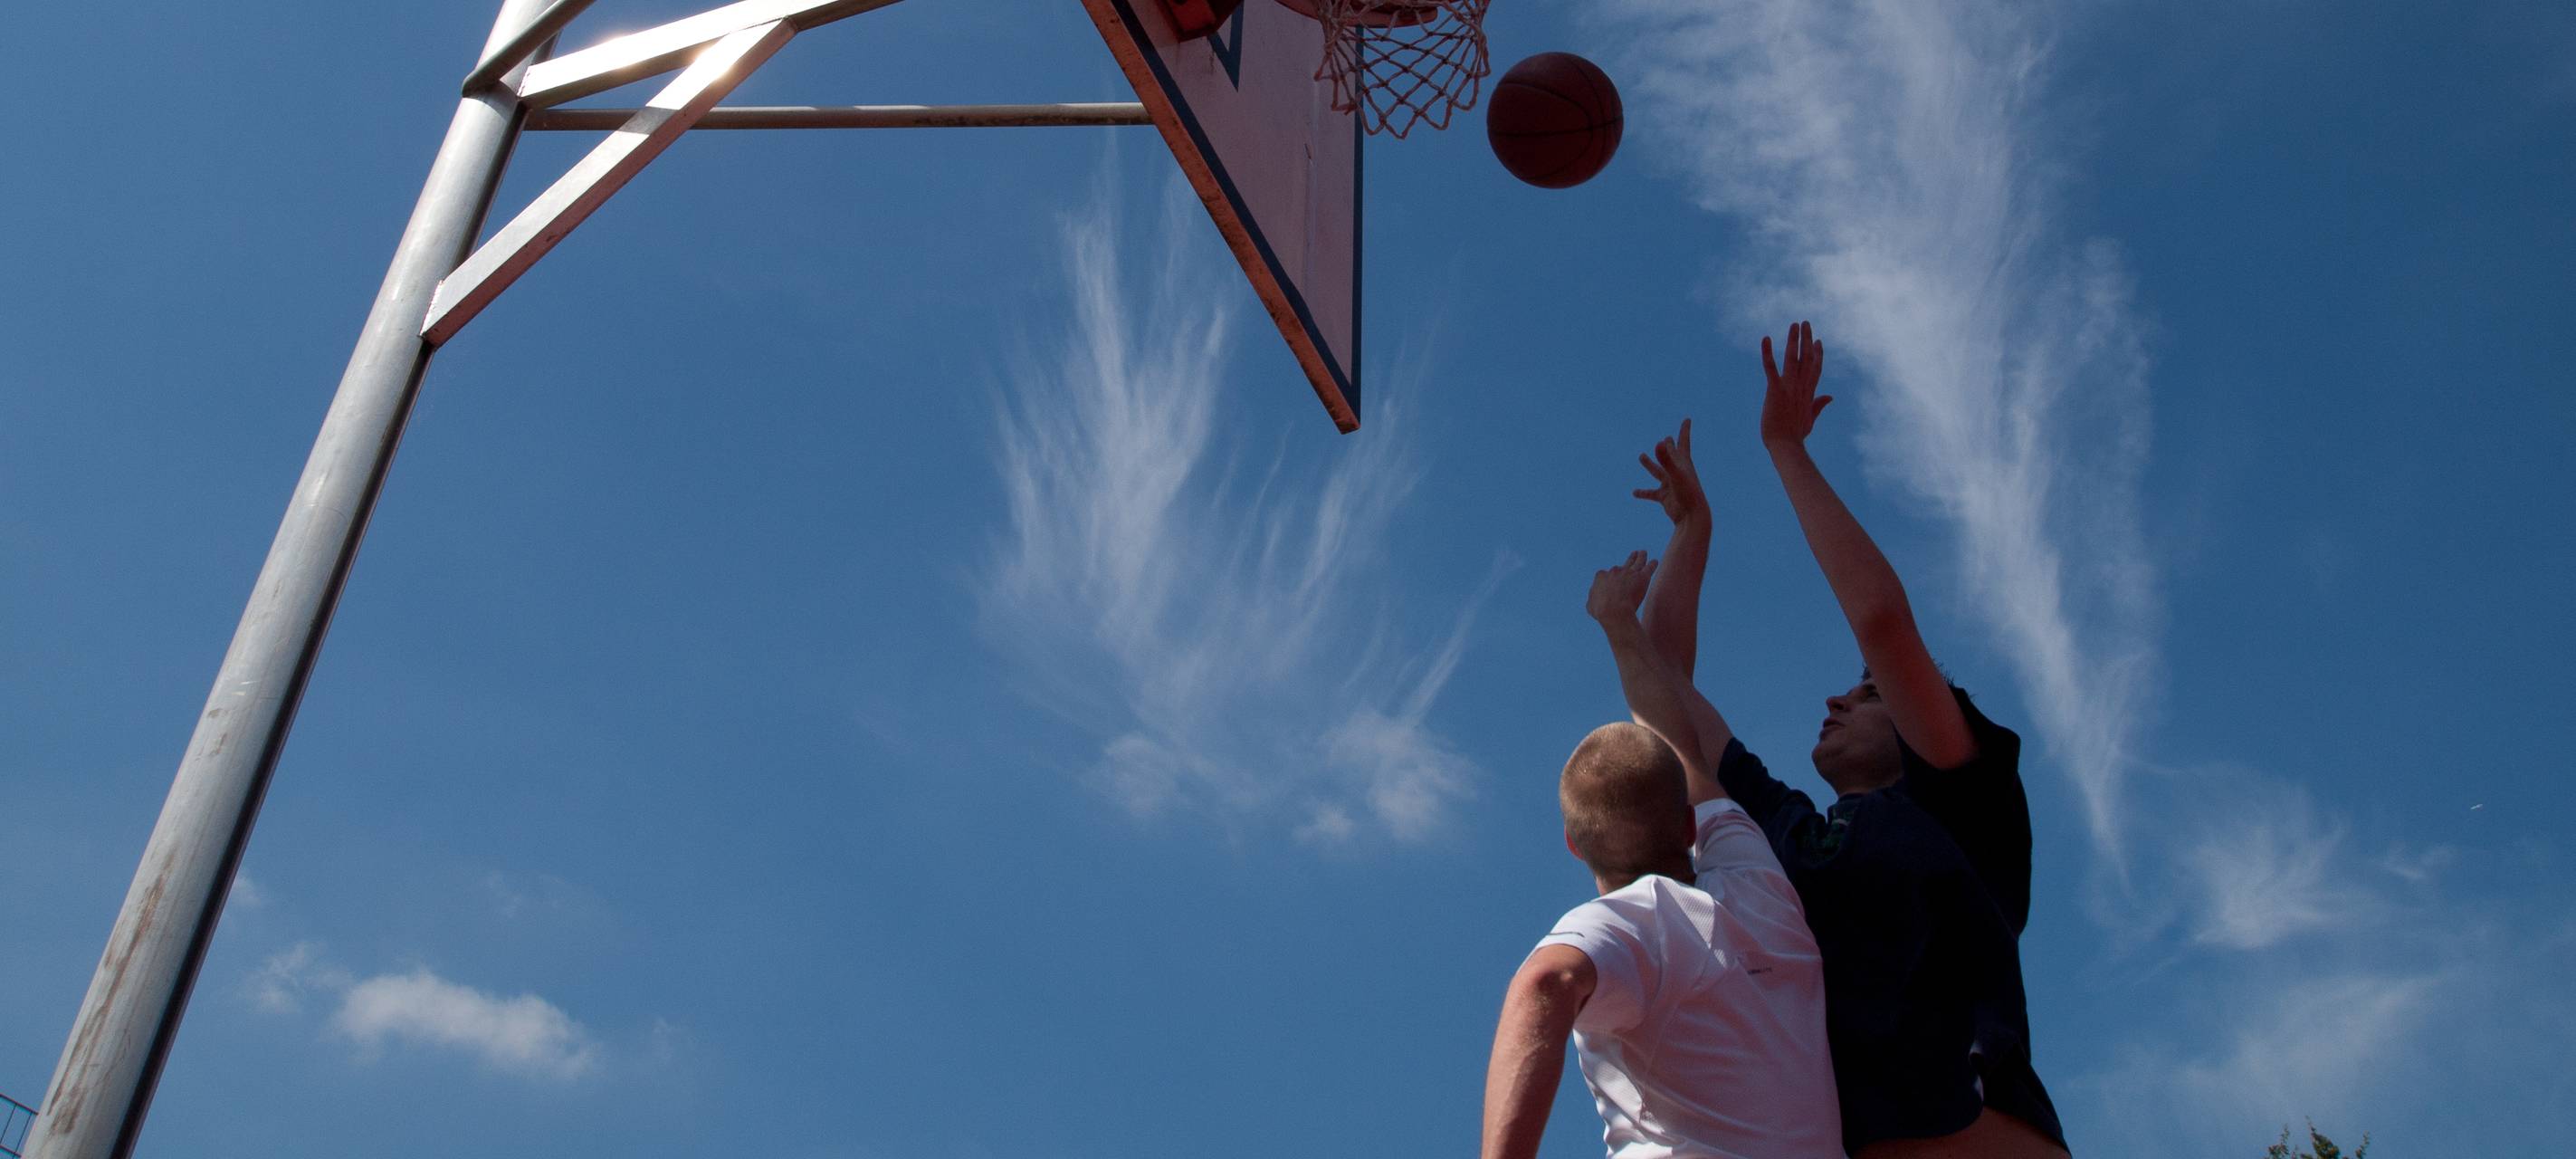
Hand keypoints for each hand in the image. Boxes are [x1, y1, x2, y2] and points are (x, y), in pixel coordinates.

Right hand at [1587, 551, 1656, 624]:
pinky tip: (1655, 562)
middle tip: (1633, 555)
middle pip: (1623, 565)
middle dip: (1629, 560)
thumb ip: (1593, 600)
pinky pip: (1649, 568)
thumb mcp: (1591, 606)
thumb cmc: (1600, 610)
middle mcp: (1615, 571)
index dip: (1610, 578)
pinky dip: (1652, 564)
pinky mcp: (1642, 578)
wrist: (1613, 610)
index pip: (1606, 574)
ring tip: (1643, 553)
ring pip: (1637, 562)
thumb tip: (1593, 601)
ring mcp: (1629, 573)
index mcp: (1602, 576)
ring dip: (1641, 556)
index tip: (1613, 583)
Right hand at [1632, 418, 1708, 527]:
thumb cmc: (1687, 493)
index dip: (1685, 430)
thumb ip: (1666, 459)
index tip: (1687, 419)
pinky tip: (1634, 492)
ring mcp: (1671, 484)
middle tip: (1667, 439)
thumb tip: (1659, 442)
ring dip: (1650, 464)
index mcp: (1683, 463)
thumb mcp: (1675, 474)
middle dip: (1669, 447)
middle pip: (1672, 455)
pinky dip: (1643, 492)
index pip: (1683, 442)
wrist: (1692, 516)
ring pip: (1658, 472)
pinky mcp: (1665, 497)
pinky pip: (1652, 493)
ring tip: (1641, 456)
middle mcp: (1677, 472)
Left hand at [1758, 320, 1832, 446]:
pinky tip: (1766, 338)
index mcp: (1808, 393)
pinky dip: (1768, 353)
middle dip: (1807, 340)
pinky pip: (1771, 368)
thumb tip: (1830, 397)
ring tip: (1795, 324)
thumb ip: (1818, 405)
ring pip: (1793, 358)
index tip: (1818, 341)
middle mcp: (1801, 387)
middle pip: (1807, 358)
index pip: (1815, 369)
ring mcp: (1789, 387)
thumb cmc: (1795, 436)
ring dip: (1794, 340)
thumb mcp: (1810, 419)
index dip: (1817, 354)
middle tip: (1806, 323)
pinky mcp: (1775, 390)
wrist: (1786, 446)